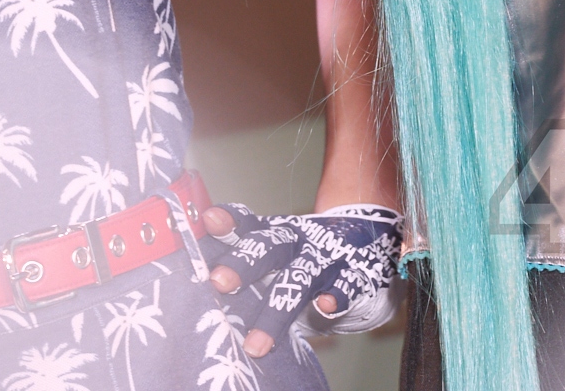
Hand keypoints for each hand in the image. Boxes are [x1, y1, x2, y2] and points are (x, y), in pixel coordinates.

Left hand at [202, 203, 403, 356]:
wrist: (372, 242)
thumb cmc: (309, 259)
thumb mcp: (279, 257)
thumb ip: (244, 266)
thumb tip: (192, 279)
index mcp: (276, 236)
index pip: (249, 226)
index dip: (229, 222)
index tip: (208, 220)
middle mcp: (299, 243)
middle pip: (269, 247)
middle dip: (244, 263)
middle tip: (219, 282)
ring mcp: (327, 258)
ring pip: (300, 278)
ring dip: (277, 309)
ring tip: (256, 344)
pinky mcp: (355, 275)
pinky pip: (346, 285)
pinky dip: (336, 295)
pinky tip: (326, 305)